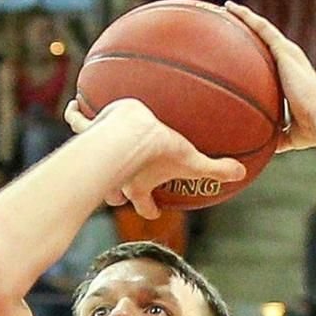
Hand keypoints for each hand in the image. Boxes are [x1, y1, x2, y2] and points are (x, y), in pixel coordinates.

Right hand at [61, 98, 247, 219]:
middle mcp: (117, 175)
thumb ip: (216, 169)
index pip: (144, 204)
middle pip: (115, 190)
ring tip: (93, 152)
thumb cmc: (160, 150)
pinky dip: (75, 115)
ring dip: (93, 157)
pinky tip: (73, 105)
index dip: (150, 209)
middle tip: (120, 190)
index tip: (153, 210)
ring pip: (94, 160)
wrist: (131, 132)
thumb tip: (242, 173)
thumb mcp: (192, 160)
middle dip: (116, 192)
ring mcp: (102, 154)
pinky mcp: (90, 130)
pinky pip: (78, 122)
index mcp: (139, 186)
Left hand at [224, 2, 315, 150]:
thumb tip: (263, 147)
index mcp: (291, 77)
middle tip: (229, 21)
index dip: (259, 52)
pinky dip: (247, 18)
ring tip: (226, 8)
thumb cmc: (312, 131)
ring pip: (262, 28)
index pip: (272, 60)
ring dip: (245, 17)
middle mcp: (290, 60)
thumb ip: (276, 135)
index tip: (243, 47)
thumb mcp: (289, 134)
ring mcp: (288, 53)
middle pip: (266, 39)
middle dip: (249, 29)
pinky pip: (262, 28)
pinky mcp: (285, 51)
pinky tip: (231, 9)